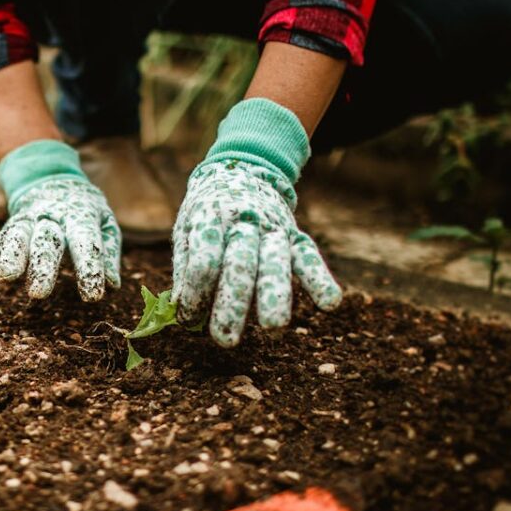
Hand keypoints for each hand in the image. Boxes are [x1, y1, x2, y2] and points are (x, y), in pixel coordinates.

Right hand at [0, 177, 120, 300]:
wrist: (52, 179)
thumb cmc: (84, 211)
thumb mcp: (105, 222)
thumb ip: (108, 251)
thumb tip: (113, 284)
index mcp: (80, 216)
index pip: (85, 241)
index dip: (89, 268)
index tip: (93, 295)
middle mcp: (50, 217)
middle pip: (46, 240)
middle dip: (41, 267)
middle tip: (38, 294)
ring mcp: (26, 221)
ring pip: (16, 237)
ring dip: (9, 258)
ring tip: (5, 279)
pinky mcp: (9, 227)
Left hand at [172, 159, 341, 346]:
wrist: (242, 171)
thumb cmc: (208, 212)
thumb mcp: (187, 228)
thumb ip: (185, 266)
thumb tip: (180, 309)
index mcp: (210, 217)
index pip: (204, 257)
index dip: (195, 291)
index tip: (189, 318)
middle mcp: (243, 221)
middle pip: (240, 264)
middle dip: (232, 303)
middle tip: (225, 340)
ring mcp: (272, 228)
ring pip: (275, 262)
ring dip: (275, 296)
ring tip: (274, 329)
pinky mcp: (295, 235)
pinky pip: (309, 256)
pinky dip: (321, 278)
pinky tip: (330, 304)